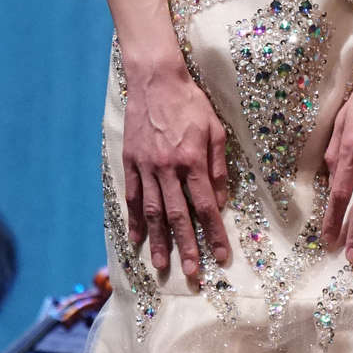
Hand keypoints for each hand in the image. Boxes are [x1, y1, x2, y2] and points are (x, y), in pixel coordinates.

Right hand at [121, 58, 229, 283]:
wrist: (155, 80)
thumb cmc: (191, 103)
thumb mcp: (215, 130)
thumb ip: (218, 166)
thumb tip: (219, 200)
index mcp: (192, 161)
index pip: (206, 206)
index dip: (215, 233)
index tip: (223, 256)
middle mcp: (168, 169)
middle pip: (178, 216)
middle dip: (187, 247)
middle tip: (192, 272)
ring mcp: (146, 167)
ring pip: (152, 212)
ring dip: (159, 241)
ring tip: (163, 265)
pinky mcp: (130, 162)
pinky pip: (132, 197)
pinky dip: (134, 220)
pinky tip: (136, 239)